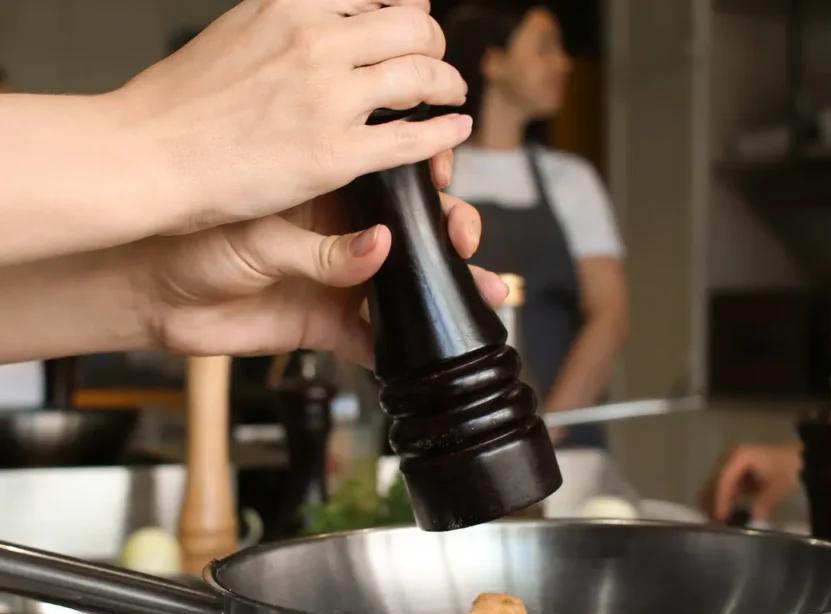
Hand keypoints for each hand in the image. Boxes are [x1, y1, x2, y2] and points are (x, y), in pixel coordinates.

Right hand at [115, 0, 469, 235]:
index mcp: (292, 5)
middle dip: (435, 46)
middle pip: (414, 30)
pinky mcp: (335, 155)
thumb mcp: (241, 27)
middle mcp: (317, 43)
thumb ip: (294, 19)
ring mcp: (329, 99)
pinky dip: (445, 131)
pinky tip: (456, 129)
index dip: (408, 11)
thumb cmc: (182, 102)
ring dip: (448, 84)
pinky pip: (412, 139)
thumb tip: (336, 13)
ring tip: (451, 94)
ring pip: (422, 78)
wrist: (146, 153)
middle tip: (438, 63)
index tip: (415, 23)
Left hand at [136, 192, 507, 367]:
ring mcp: (341, 281)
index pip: (393, 180)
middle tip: (463, 241)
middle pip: (416, 235)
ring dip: (447, 293)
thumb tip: (381, 250)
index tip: (445, 179)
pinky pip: (376, 340)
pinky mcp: (329, 326)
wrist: (150, 297)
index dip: (427, 179)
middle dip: (451, 237)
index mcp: (330, 192)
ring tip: (481, 296)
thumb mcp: (261, 239)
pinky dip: (403, 349)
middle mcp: (344, 234)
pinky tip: (430, 349)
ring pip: (408, 287)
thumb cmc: (192, 240)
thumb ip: (324, 251)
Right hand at [701, 443, 801, 522]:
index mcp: (739, 456)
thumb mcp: (777, 487)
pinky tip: (727, 512)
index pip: (724, 480)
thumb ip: (763, 504)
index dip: (720, 500)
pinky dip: (726, 498)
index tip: (720, 518)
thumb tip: (753, 522)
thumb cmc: (790, 468)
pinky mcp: (740, 470)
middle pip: (716, 480)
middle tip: (715, 522)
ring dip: (717, 500)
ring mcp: (735, 462)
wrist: (804, 458)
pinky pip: (727, 485)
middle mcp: (732, 456)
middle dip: (713, 501)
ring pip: (718, 483)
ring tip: (719, 519)